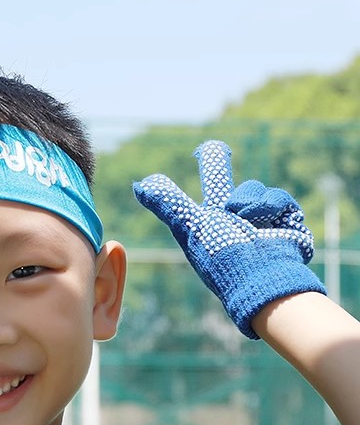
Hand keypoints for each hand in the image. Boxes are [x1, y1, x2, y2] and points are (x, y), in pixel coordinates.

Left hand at [133, 140, 325, 337]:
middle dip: (217, 162)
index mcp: (208, 219)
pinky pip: (278, 198)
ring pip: (253, 188)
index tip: (198, 150)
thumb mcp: (191, 226)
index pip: (198, 191)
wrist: (262, 277)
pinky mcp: (286, 222)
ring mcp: (260, 220)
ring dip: (249, 203)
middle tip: (212, 148)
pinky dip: (272, 208)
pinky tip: (269, 227)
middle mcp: (231, 218)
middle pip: (222, 181)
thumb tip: (138, 184)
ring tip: (247, 226)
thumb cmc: (221, 255)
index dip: (198, 172)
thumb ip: (167, 204)